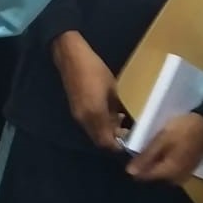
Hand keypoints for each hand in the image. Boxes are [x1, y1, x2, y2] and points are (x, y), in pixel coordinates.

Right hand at [53, 32, 124, 150]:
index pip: (107, 142)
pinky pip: (88, 124)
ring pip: (93, 132)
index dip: (119, 145)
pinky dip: (99, 124)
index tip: (132, 139)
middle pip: (99, 140)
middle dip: (113, 139)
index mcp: (94, 114)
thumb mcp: (113, 88)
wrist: (71, 56)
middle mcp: (84, 119)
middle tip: (127, 129)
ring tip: (119, 118)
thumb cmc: (95, 69)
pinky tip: (107, 111)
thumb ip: (117, 108)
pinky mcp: (75, 108)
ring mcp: (77, 114)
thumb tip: (125, 121)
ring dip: (106, 131)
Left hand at [127, 113, 202, 183]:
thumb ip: (147, 156)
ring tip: (142, 149)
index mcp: (170, 173)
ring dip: (150, 163)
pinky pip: (167, 169)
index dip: (134, 168)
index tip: (125, 156)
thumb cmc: (183, 131)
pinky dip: (159, 161)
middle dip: (142, 166)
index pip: (145, 178)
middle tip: (132, 151)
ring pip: (160, 172)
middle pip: (153, 176)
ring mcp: (182, 174)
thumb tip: (130, 172)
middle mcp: (177, 179)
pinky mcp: (184, 167)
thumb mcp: (162, 140)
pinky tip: (154, 151)